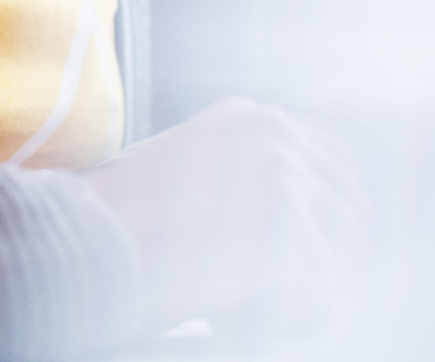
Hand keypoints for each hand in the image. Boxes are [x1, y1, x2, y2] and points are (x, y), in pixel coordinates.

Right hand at [81, 96, 369, 338]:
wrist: (83, 246)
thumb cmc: (125, 232)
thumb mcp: (192, 186)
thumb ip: (244, 185)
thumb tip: (309, 227)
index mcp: (249, 118)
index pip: (334, 163)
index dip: (336, 220)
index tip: (328, 265)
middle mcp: (270, 129)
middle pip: (351, 206)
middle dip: (334, 260)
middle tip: (300, 300)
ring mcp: (279, 166)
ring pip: (345, 249)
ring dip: (312, 289)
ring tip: (256, 306)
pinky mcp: (282, 214)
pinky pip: (323, 287)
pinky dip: (291, 315)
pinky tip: (236, 314)